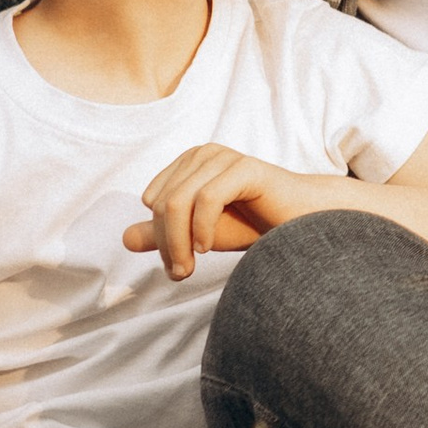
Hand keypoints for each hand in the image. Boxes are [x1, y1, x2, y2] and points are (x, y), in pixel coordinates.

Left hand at [122, 143, 307, 278]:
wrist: (303, 224)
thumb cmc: (254, 225)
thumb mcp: (200, 235)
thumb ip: (165, 235)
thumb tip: (124, 238)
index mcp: (191, 162)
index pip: (154, 199)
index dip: (158, 236)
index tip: (175, 266)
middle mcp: (204, 153)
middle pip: (162, 202)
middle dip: (166, 243)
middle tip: (180, 274)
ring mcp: (225, 158)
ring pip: (178, 202)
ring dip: (179, 243)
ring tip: (189, 268)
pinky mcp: (245, 168)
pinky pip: (207, 199)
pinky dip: (201, 229)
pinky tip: (208, 248)